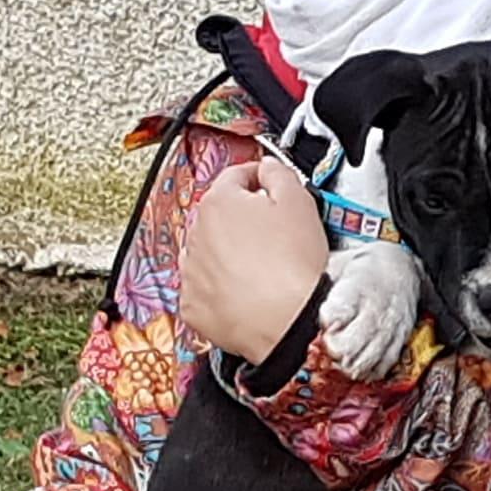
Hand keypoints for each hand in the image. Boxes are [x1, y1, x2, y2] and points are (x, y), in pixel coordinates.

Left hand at [183, 157, 330, 363]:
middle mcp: (196, 234)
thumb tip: (268, 168)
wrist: (289, 323)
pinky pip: (203, 288)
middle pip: (219, 215)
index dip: (258, 178)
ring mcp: (191, 271)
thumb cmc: (295, 267)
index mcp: (219, 202)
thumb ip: (279, 174)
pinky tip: (246, 291)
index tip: (269, 187)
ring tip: (261, 267)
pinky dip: (220, 288)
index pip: (235, 176)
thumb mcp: (299, 202)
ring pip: (208, 251)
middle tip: (273, 234)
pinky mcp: (192, 305)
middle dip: (243, 219)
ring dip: (228, 253)